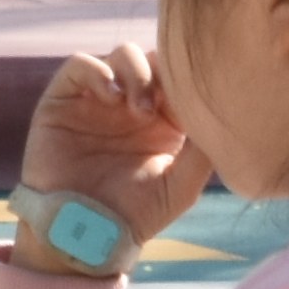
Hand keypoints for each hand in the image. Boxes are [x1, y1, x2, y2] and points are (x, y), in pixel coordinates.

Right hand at [9, 43, 204, 266]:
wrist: (83, 233)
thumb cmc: (134, 216)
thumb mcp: (181, 187)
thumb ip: (204, 153)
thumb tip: (226, 116)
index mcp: (162, 121)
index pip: (178, 79)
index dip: (186, 82)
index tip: (192, 103)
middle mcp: (130, 105)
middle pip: (153, 59)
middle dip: (163, 71)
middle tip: (164, 104)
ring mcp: (97, 100)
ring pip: (122, 54)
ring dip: (136, 72)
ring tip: (140, 109)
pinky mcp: (62, 100)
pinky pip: (79, 65)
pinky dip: (97, 71)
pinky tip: (111, 97)